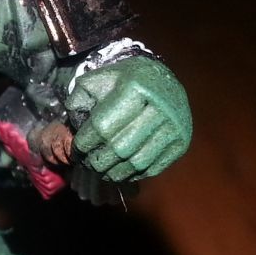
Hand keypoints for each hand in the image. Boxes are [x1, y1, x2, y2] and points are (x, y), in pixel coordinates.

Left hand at [68, 56, 191, 183]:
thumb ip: (80, 98)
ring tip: (101, 172)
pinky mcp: (182, 142)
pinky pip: (154, 167)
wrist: (161, 79)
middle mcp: (161, 107)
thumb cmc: (123, 81)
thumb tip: (74, 123)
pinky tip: (120, 172)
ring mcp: (175, 126)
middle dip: (98, 161)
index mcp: (137, 87)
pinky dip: (134, 175)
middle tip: (87, 164)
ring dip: (114, 173)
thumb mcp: (98, 79)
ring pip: (137, 162)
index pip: (103, 126)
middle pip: (120, 148)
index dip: (85, 143)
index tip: (76, 150)